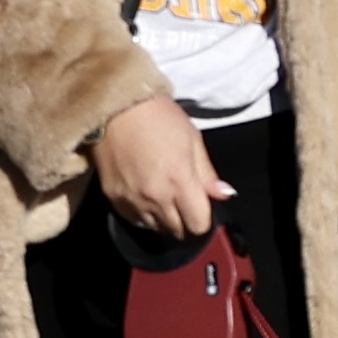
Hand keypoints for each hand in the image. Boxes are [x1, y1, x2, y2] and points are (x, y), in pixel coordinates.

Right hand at [85, 91, 222, 243]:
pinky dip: (142, 214)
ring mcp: (132, 200)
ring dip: (163, 219)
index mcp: (180, 181)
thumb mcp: (192, 138)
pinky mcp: (113, 198)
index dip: (203, 218)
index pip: (199, 224)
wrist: (115, 106)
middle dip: (185, 220)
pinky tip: (144, 196)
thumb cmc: (158, 117)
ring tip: (163, 197)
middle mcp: (156, 197)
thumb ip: (207, 173)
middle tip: (182, 201)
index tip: (200, 206)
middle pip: (178, 231)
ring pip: (156, 229)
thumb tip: (224, 194)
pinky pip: (134, 220)